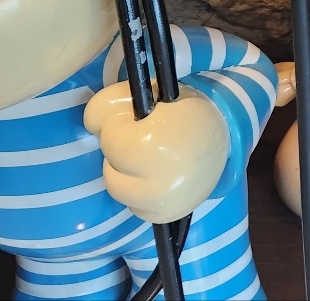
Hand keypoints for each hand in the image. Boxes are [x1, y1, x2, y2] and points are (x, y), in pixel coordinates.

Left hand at [84, 82, 229, 223]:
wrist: (220, 138)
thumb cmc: (178, 113)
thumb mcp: (146, 94)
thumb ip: (109, 104)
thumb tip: (89, 123)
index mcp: (153, 146)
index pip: (111, 142)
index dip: (121, 128)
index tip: (140, 122)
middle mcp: (160, 182)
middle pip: (110, 173)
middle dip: (120, 154)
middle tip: (141, 142)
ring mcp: (163, 203)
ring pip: (118, 190)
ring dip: (125, 173)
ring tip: (147, 159)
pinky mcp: (165, 215)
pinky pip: (135, 207)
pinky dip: (138, 192)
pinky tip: (154, 177)